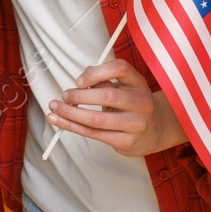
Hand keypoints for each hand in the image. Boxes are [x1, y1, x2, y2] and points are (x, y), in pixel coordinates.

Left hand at [46, 59, 184, 157]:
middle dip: (79, 96)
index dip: (96, 72)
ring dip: (71, 114)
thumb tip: (80, 80)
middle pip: (107, 96)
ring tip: (53, 109)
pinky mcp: (127, 142)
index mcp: (138, 83)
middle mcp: (141, 103)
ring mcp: (136, 124)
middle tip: (63, 95)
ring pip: (97, 120)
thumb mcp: (125, 87)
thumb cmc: (133, 104)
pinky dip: (73, 127)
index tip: (79, 80)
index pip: (120, 68)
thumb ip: (105, 80)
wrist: (157, 130)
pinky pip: (95, 135)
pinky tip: (59, 121)